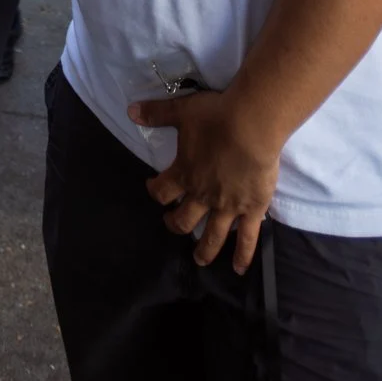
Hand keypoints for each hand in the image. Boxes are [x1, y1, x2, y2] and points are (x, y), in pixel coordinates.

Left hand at [127, 87, 282, 272]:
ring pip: (212, 236)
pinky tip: (239, 269)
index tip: (153, 188)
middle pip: (184, 219)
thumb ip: (156, 114)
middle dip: (176, 224)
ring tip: (199, 260)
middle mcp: (203, 196)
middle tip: (174, 224)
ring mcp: (227, 207)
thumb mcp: (181, 110)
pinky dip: (243, 256)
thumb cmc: (216, 117)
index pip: (161, 192)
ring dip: (204, 250)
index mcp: (184, 174)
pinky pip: (247, 238)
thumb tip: (130, 111)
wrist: (251, 125)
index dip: (154, 192)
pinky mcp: (252, 209)